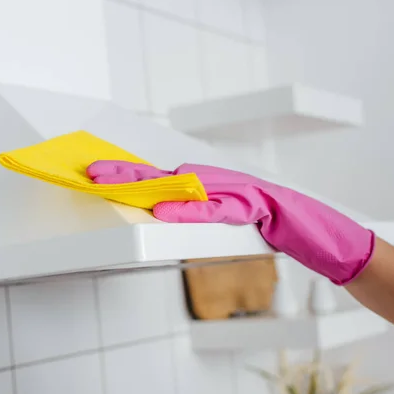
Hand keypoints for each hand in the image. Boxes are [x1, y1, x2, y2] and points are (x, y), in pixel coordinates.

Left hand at [87, 160, 374, 284]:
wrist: (301, 219)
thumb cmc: (256, 215)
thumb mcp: (216, 211)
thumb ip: (189, 208)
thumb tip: (158, 207)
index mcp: (199, 184)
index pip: (155, 177)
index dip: (124, 175)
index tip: (95, 174)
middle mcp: (208, 181)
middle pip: (159, 176)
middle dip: (124, 174)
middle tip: (92, 173)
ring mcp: (226, 190)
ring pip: (179, 187)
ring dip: (145, 186)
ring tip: (113, 186)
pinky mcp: (245, 205)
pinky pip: (212, 209)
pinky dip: (188, 210)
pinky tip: (164, 212)